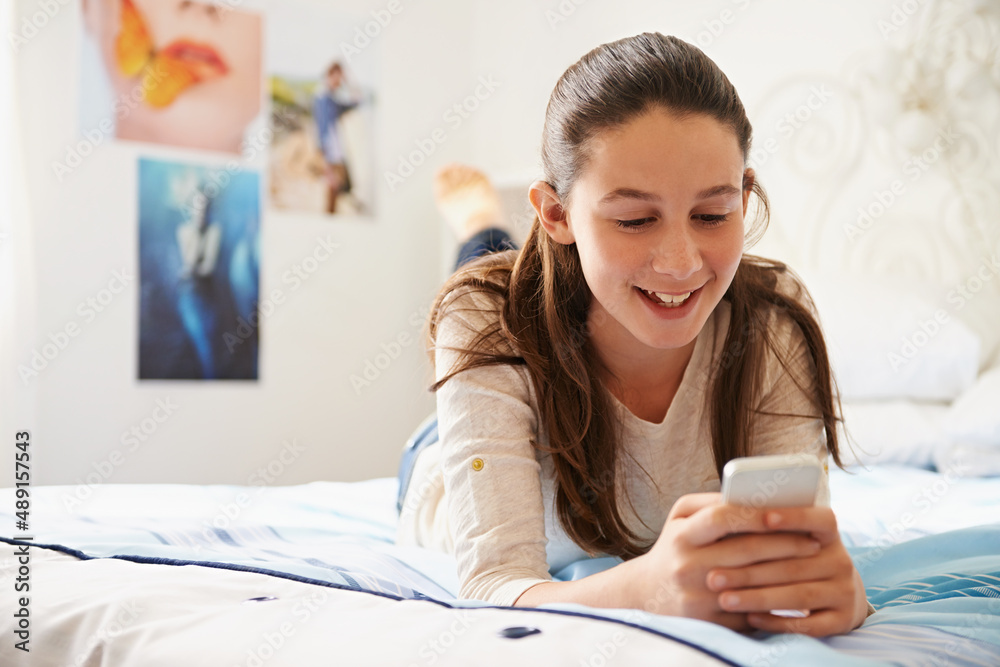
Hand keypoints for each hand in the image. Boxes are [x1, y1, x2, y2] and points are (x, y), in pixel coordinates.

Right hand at [634, 493, 822, 631]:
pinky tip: (793, 590)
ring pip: (753, 583)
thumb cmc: (674, 546)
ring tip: (809, 562)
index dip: (754, 514)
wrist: (648, 593)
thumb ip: (711, 502)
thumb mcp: (680, 517)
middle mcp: (686, 567)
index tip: (784, 512)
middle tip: (814, 540)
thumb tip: (750, 495)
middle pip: (745, 551)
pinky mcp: (708, 623)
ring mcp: (696, 598)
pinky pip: (749, 611)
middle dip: (785, 544)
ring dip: (787, 572)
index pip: (721, 518)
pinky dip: (774, 600)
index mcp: (681, 536)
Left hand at [705, 507, 868, 635]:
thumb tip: (725, 512)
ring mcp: (845, 591)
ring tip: (724, 600)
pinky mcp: (842, 619)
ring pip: (798, 596)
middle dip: (748, 571)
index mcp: (829, 534)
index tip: (765, 517)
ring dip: (757, 598)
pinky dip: (777, 621)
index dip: (795, 517)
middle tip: (712, 577)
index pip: (820, 518)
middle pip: (793, 565)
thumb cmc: (799, 557)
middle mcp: (841, 561)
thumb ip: (768, 527)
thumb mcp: (793, 538)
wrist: (839, 595)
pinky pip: (808, 624)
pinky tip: (750, 618)